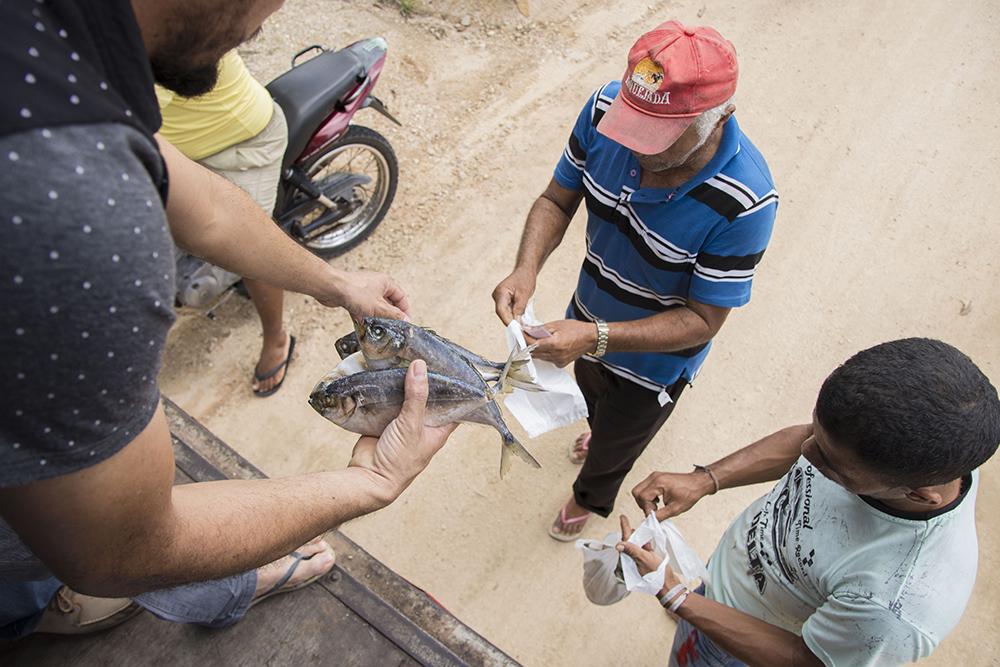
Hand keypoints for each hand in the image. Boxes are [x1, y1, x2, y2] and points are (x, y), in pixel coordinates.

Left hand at [321, 269, 410, 320]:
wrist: (332, 289)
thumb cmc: (353, 290)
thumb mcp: (379, 307)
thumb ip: (393, 315)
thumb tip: (404, 319)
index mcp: (385, 282)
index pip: (401, 296)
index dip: (404, 309)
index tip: (405, 320)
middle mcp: (376, 284)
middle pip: (388, 302)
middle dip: (389, 315)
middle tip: (391, 325)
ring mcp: (364, 290)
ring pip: (375, 306)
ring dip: (376, 317)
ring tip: (376, 326)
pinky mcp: (354, 296)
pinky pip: (363, 308)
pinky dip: (364, 316)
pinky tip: (363, 323)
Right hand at [348, 360, 456, 503]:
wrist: (369, 477)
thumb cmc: (399, 460)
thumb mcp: (412, 425)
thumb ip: (417, 396)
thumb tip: (420, 367)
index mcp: (438, 429)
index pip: (453, 405)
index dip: (455, 388)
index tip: (452, 366)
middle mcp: (422, 425)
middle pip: (427, 398)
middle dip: (425, 381)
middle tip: (424, 355)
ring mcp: (403, 423)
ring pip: (406, 399)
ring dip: (404, 384)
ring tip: (404, 358)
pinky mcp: (385, 421)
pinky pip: (388, 402)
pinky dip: (387, 391)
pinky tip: (385, 374)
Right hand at [492, 268, 535, 324]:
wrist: (525, 271)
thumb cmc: (525, 279)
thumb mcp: (524, 294)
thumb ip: (519, 308)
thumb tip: (517, 322)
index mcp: (500, 292)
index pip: (501, 310)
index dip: (508, 321)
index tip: (515, 329)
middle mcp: (497, 296)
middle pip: (502, 313)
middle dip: (511, 322)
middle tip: (520, 331)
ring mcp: (500, 298)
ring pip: (505, 313)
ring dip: (513, 320)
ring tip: (521, 328)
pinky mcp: (504, 301)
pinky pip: (507, 310)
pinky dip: (513, 316)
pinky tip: (520, 322)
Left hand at [527, 319, 596, 366]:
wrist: (591, 338)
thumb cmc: (576, 329)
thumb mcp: (557, 324)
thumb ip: (540, 329)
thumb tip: (528, 329)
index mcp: (554, 344)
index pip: (532, 344)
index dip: (524, 338)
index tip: (521, 333)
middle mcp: (556, 355)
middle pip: (534, 353)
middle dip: (528, 344)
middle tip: (525, 336)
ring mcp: (558, 361)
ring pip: (539, 357)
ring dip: (535, 350)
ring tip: (536, 340)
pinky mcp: (561, 364)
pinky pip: (547, 360)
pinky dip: (544, 354)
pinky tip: (546, 347)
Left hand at [616, 515, 681, 595]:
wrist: (668, 584)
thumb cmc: (657, 573)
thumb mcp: (644, 558)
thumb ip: (632, 550)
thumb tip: (618, 545)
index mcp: (628, 560)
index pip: (625, 541)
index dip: (624, 528)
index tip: (622, 517)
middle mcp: (631, 560)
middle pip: (630, 542)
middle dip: (631, 532)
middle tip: (630, 522)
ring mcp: (639, 561)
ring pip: (637, 545)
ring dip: (639, 537)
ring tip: (641, 530)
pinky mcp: (646, 561)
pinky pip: (643, 549)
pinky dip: (645, 543)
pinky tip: (647, 539)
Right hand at [632, 470, 714, 520]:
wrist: (698, 483)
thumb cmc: (690, 493)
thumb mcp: (675, 509)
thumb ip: (660, 515)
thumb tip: (650, 521)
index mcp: (658, 483)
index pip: (643, 497)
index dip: (647, 509)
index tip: (654, 516)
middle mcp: (654, 477)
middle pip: (637, 492)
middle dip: (643, 504)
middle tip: (654, 510)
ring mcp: (654, 476)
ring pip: (639, 489)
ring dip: (644, 500)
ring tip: (656, 506)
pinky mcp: (656, 477)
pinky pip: (644, 487)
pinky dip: (648, 496)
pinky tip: (658, 500)